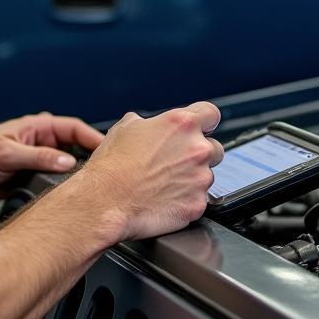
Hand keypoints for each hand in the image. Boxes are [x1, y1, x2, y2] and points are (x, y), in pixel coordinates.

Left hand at [0, 112, 103, 202]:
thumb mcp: (6, 155)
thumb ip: (38, 157)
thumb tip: (67, 162)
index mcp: (37, 127)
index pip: (74, 128)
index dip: (94, 139)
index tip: (109, 152)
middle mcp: (41, 142)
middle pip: (76, 148)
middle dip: (92, 160)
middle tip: (107, 174)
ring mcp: (38, 161)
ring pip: (67, 168)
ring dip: (78, 177)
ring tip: (93, 189)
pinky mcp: (31, 179)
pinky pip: (54, 183)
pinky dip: (64, 190)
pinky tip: (72, 200)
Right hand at [73, 101, 223, 240]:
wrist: (104, 201)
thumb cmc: (112, 166)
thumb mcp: (125, 127)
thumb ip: (150, 123)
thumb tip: (152, 127)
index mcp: (182, 124)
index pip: (211, 114)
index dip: (205, 123)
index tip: (201, 129)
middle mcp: (197, 149)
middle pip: (214, 148)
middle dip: (198, 154)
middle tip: (175, 163)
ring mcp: (200, 178)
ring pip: (206, 176)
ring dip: (191, 179)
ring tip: (163, 184)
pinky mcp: (197, 204)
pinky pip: (199, 200)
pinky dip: (185, 200)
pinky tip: (164, 199)